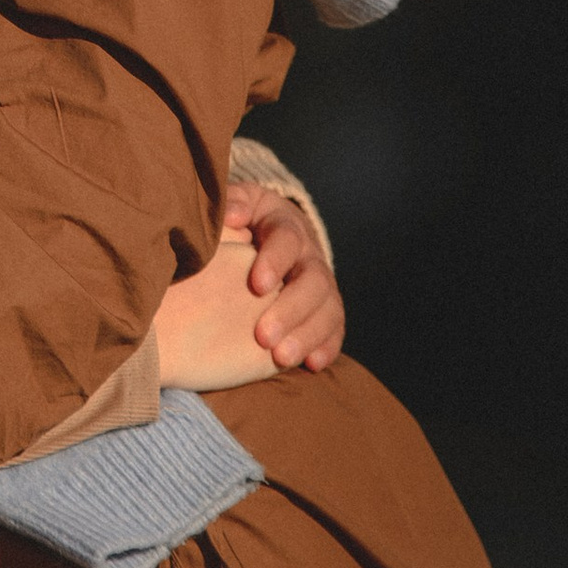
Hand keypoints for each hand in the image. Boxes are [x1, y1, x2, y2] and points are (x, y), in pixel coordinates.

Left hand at [226, 178, 343, 367]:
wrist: (268, 230)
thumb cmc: (242, 218)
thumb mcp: (238, 203)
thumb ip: (232, 204)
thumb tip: (232, 216)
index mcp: (285, 226)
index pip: (287, 240)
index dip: (275, 262)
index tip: (257, 285)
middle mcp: (309, 256)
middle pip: (313, 281)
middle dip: (290, 310)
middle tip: (263, 337)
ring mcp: (322, 284)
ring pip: (328, 309)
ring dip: (307, 335)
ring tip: (280, 358)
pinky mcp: (326, 309)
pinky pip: (335, 328)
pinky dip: (327, 347)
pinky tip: (311, 364)